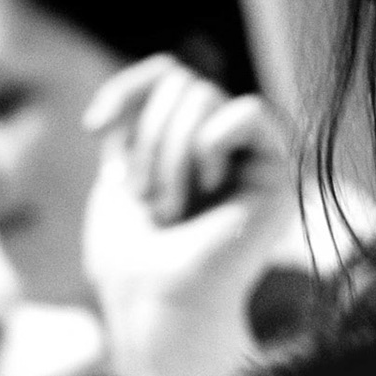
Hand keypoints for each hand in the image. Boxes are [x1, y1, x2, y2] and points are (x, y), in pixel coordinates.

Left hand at [81, 54, 298, 375]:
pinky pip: (245, 112)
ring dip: (167, 154)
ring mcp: (253, 157)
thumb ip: (144, 115)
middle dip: (147, 139)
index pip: (168, 73)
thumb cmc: (132, 257)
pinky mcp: (279, 173)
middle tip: (151, 201)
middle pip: (182, 82)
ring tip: (173, 209)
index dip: (129, 88)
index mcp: (188, 142)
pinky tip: (208, 189)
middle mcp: (225, 145)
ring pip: (203, 95)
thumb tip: (172, 70)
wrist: (155, 305)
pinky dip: (209, 146)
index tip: (95, 128)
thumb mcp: (120, 170)